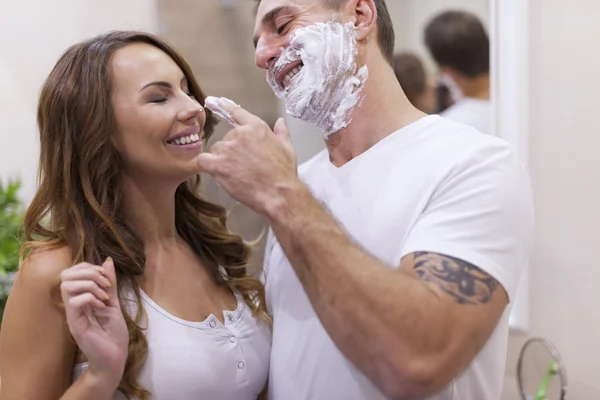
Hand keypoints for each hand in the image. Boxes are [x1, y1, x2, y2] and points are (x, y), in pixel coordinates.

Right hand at [60, 257, 127, 387]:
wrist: (116, 357)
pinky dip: (90, 298)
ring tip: (104, 296)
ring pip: (67, 286)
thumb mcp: (114, 303)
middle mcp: (73, 305)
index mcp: (81, 298)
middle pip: (65, 275)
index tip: (106, 278)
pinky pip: (74, 302)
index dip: (88, 267)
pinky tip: (101, 306)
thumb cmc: (114, 333)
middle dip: (88, 272)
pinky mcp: (75, 325)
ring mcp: (73, 315)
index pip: (72, 272)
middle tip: (105, 284)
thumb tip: (107, 261)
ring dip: (90, 285)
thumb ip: (110, 284)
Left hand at [198, 98, 300, 215]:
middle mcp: (240, 134)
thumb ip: (281, 132)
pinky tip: (214, 171)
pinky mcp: (218, 165)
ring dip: (221, 159)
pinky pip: (203, 161)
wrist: (278, 193)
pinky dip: (206, 165)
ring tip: (235, 173)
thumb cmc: (284, 172)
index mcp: (256, 127)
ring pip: (216, 150)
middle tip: (242, 166)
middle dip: (231, 150)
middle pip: (226, 138)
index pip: (236, 112)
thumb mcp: (287, 148)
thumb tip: (281, 122)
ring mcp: (228, 149)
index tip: (215, 103)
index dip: (224, 107)